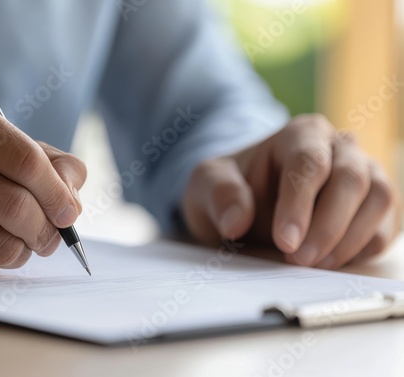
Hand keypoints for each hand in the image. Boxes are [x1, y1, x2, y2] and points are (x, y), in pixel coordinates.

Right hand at [0, 96, 85, 274]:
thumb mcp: (2, 140)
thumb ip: (51, 163)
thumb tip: (72, 204)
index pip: (28, 163)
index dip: (58, 193)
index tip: (69, 212)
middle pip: (16, 207)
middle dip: (47, 230)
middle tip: (52, 234)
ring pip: (0, 245)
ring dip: (24, 249)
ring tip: (23, 238)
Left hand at [182, 114, 400, 268]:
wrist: (250, 199)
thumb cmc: (233, 187)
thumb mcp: (208, 185)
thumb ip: (219, 194)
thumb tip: (235, 221)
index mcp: (299, 134)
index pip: (309, 163)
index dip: (299, 205)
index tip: (284, 242)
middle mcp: (338, 146)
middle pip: (351, 179)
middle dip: (326, 226)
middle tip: (298, 260)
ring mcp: (363, 172)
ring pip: (379, 199)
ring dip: (349, 239)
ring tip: (314, 264)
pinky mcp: (373, 204)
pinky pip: (385, 226)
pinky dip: (364, 248)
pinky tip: (330, 260)